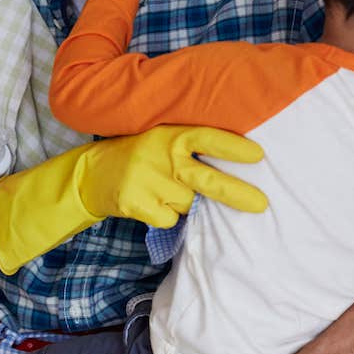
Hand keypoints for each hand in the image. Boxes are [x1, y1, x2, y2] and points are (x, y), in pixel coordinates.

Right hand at [78, 124, 267, 225]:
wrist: (91, 173)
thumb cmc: (140, 155)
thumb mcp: (162, 139)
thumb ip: (190, 148)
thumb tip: (237, 166)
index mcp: (172, 135)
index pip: (207, 138)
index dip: (233, 147)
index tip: (258, 156)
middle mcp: (163, 156)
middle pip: (208, 179)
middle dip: (237, 193)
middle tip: (262, 204)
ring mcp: (148, 180)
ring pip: (188, 204)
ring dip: (183, 203)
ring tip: (162, 189)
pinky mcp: (136, 203)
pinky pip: (168, 219)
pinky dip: (164, 216)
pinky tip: (149, 202)